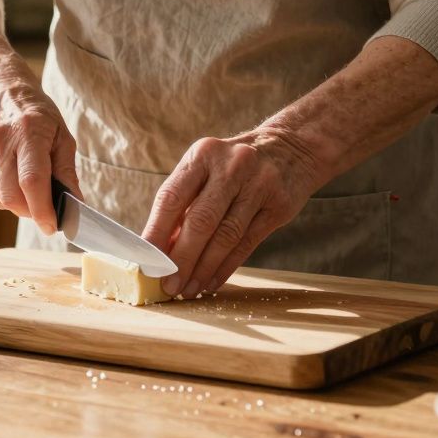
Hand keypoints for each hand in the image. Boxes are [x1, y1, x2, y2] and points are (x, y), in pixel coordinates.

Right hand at [0, 71, 79, 234]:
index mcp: (28, 132)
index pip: (32, 181)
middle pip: (11, 197)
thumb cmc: (36, 115)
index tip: (52, 226)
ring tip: (25, 183)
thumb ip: (67, 171)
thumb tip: (74, 204)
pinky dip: (1, 194)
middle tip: (43, 206)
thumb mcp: (61, 135)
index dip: (42, 210)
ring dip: (17, 203)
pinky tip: (8, 175)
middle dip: (31, 211)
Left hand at [142, 128, 323, 296]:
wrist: (290, 148)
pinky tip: (212, 281)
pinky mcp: (279, 205)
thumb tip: (161, 249)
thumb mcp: (206, 170)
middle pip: (200, 221)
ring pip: (226, 236)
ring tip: (189, 289)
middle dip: (181, 259)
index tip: (147, 261)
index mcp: (203, 155)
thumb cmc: (233, 166)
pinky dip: (227, 266)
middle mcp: (231, 167)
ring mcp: (258, 185)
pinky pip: (248, 243)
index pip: (171, 197)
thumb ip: (184, 204)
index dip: (156, 232)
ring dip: (204, 269)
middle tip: (168, 285)